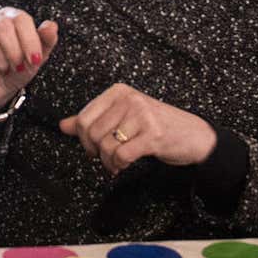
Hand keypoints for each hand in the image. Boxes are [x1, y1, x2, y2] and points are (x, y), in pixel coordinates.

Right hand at [0, 7, 59, 112]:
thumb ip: (46, 41)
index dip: (29, 39)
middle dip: (14, 50)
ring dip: (0, 59)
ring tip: (5, 70)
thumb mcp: (36, 58)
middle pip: (2, 25)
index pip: (20, 18)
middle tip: (19, 67)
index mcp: (9, 17)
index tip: (35, 60)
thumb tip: (51, 25)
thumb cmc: (17, 69)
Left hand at [59, 83, 216, 174]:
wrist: (194, 135)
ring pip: (106, 145)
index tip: (92, 147)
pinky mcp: (153, 134)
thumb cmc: (156, 126)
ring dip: (108, 161)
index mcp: (118, 92)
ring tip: (115, 164)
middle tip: (105, 158)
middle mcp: (129, 100)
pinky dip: (118, 165)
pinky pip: (122, 154)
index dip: (83, 139)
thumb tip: (63, 125)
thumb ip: (92, 120)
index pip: (84, 117)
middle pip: (92, 132)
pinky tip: (123, 165)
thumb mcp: (122, 117)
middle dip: (95, 152)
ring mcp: (142, 115)